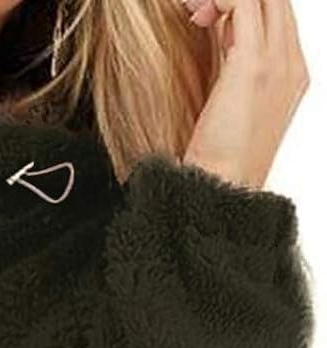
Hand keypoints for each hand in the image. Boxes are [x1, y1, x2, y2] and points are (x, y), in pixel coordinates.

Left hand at [179, 0, 308, 187]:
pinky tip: (195, 15)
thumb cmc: (218, 157)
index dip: (241, 2)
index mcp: (292, 73)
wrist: (221, 190)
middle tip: (197, 8)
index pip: (276, 11)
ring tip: (194, 11)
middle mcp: (292, 63)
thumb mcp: (230, 99)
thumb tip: (217, 24)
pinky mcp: (255, 65)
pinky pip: (242, 0)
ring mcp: (279, 62)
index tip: (205, 15)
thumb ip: (231, 58)